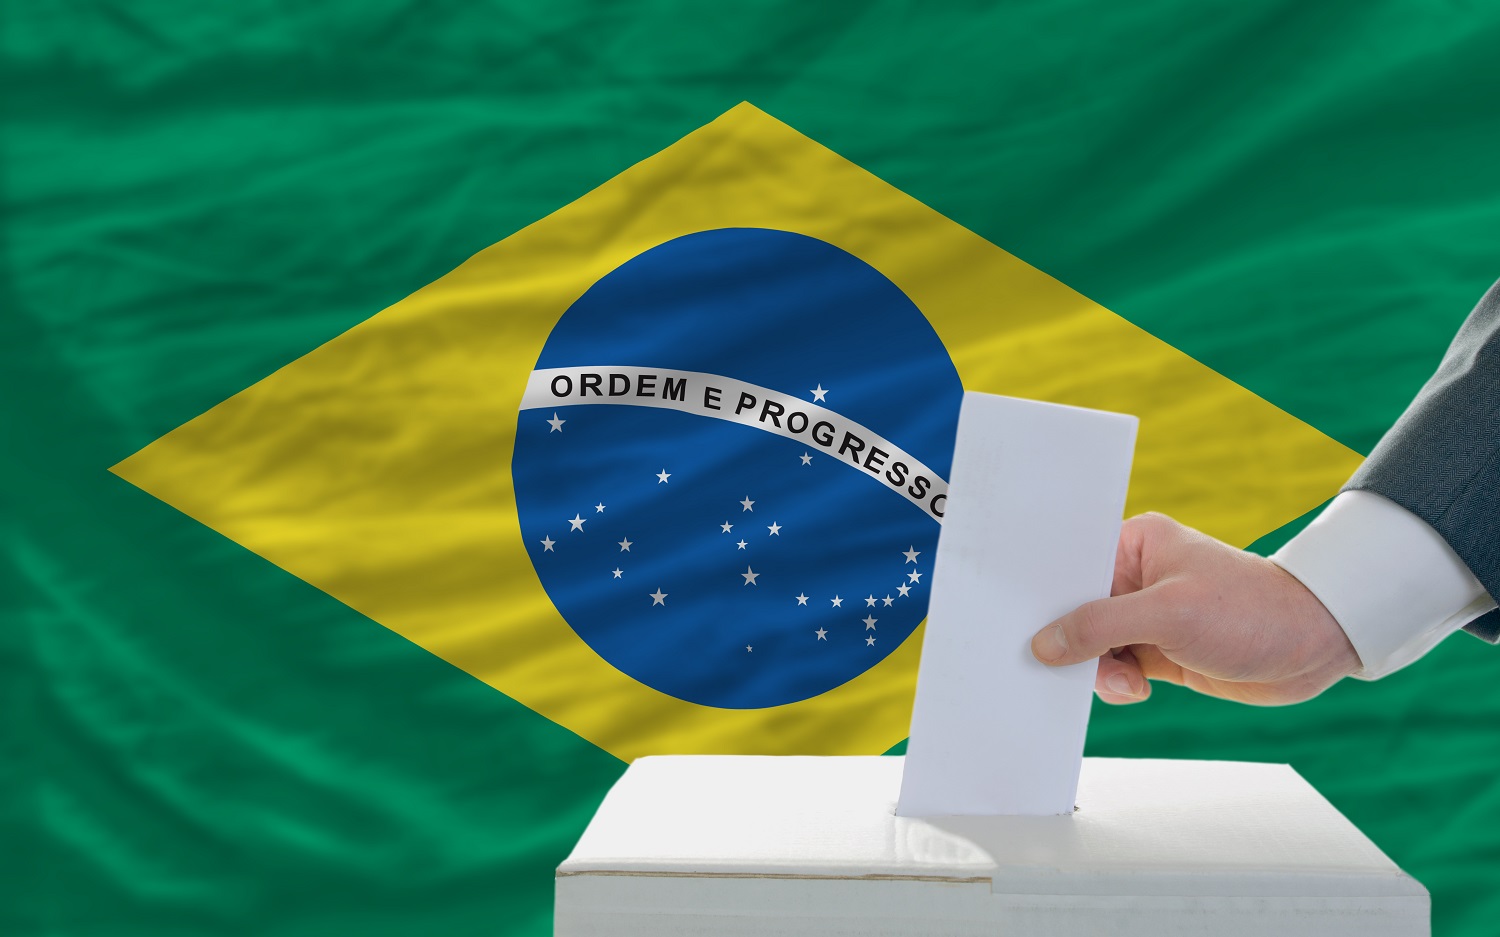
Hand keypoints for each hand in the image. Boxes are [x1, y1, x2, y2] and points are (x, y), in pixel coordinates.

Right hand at [1030, 513, 1361, 705]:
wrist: (1315, 645)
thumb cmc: (1252, 611)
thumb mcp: (1167, 614)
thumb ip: (1099, 627)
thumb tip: (1045, 644)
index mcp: (1134, 544)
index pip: (1070, 567)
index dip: (1044, 597)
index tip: (1022, 626)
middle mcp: (1135, 577)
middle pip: (1075, 611)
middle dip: (1071, 642)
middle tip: (1072, 665)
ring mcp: (1147, 616)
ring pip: (1092, 647)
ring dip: (1098, 670)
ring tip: (1127, 681)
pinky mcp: (1159, 651)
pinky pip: (1115, 668)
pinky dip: (1116, 684)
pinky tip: (1137, 689)